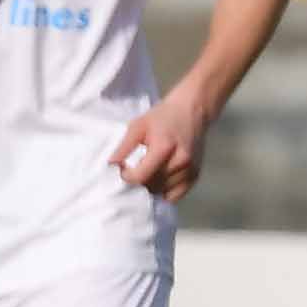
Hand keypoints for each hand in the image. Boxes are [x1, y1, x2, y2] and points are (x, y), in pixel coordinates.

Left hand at [112, 86, 211, 200]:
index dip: (127, 176)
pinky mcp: (196, 176)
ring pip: (162, 192)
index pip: (141, 177)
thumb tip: (110, 165)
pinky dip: (165, 191)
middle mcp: (180, 162)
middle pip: (151, 186)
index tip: (124, 168)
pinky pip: (175, 196)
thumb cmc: (162, 117)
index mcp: (164, 148)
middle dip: (139, 181)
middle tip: (136, 168)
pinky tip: (159, 179)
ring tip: (148, 171)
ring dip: (151, 186)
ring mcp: (190, 170)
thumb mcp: (138, 125)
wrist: (193, 110)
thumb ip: (124, 146)